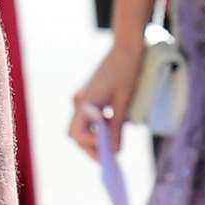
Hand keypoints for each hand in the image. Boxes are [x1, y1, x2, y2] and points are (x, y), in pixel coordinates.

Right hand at [69, 39, 143, 156]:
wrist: (127, 46)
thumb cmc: (127, 71)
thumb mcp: (124, 102)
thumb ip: (117, 128)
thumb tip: (115, 152)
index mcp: (85, 102)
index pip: (78, 134)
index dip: (92, 145)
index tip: (109, 149)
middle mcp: (79, 101)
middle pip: (76, 134)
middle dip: (90, 148)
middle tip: (109, 159)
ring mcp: (82, 97)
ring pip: (81, 126)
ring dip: (93, 138)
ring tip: (112, 146)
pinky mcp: (88, 95)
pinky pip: (87, 117)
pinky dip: (96, 127)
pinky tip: (111, 128)